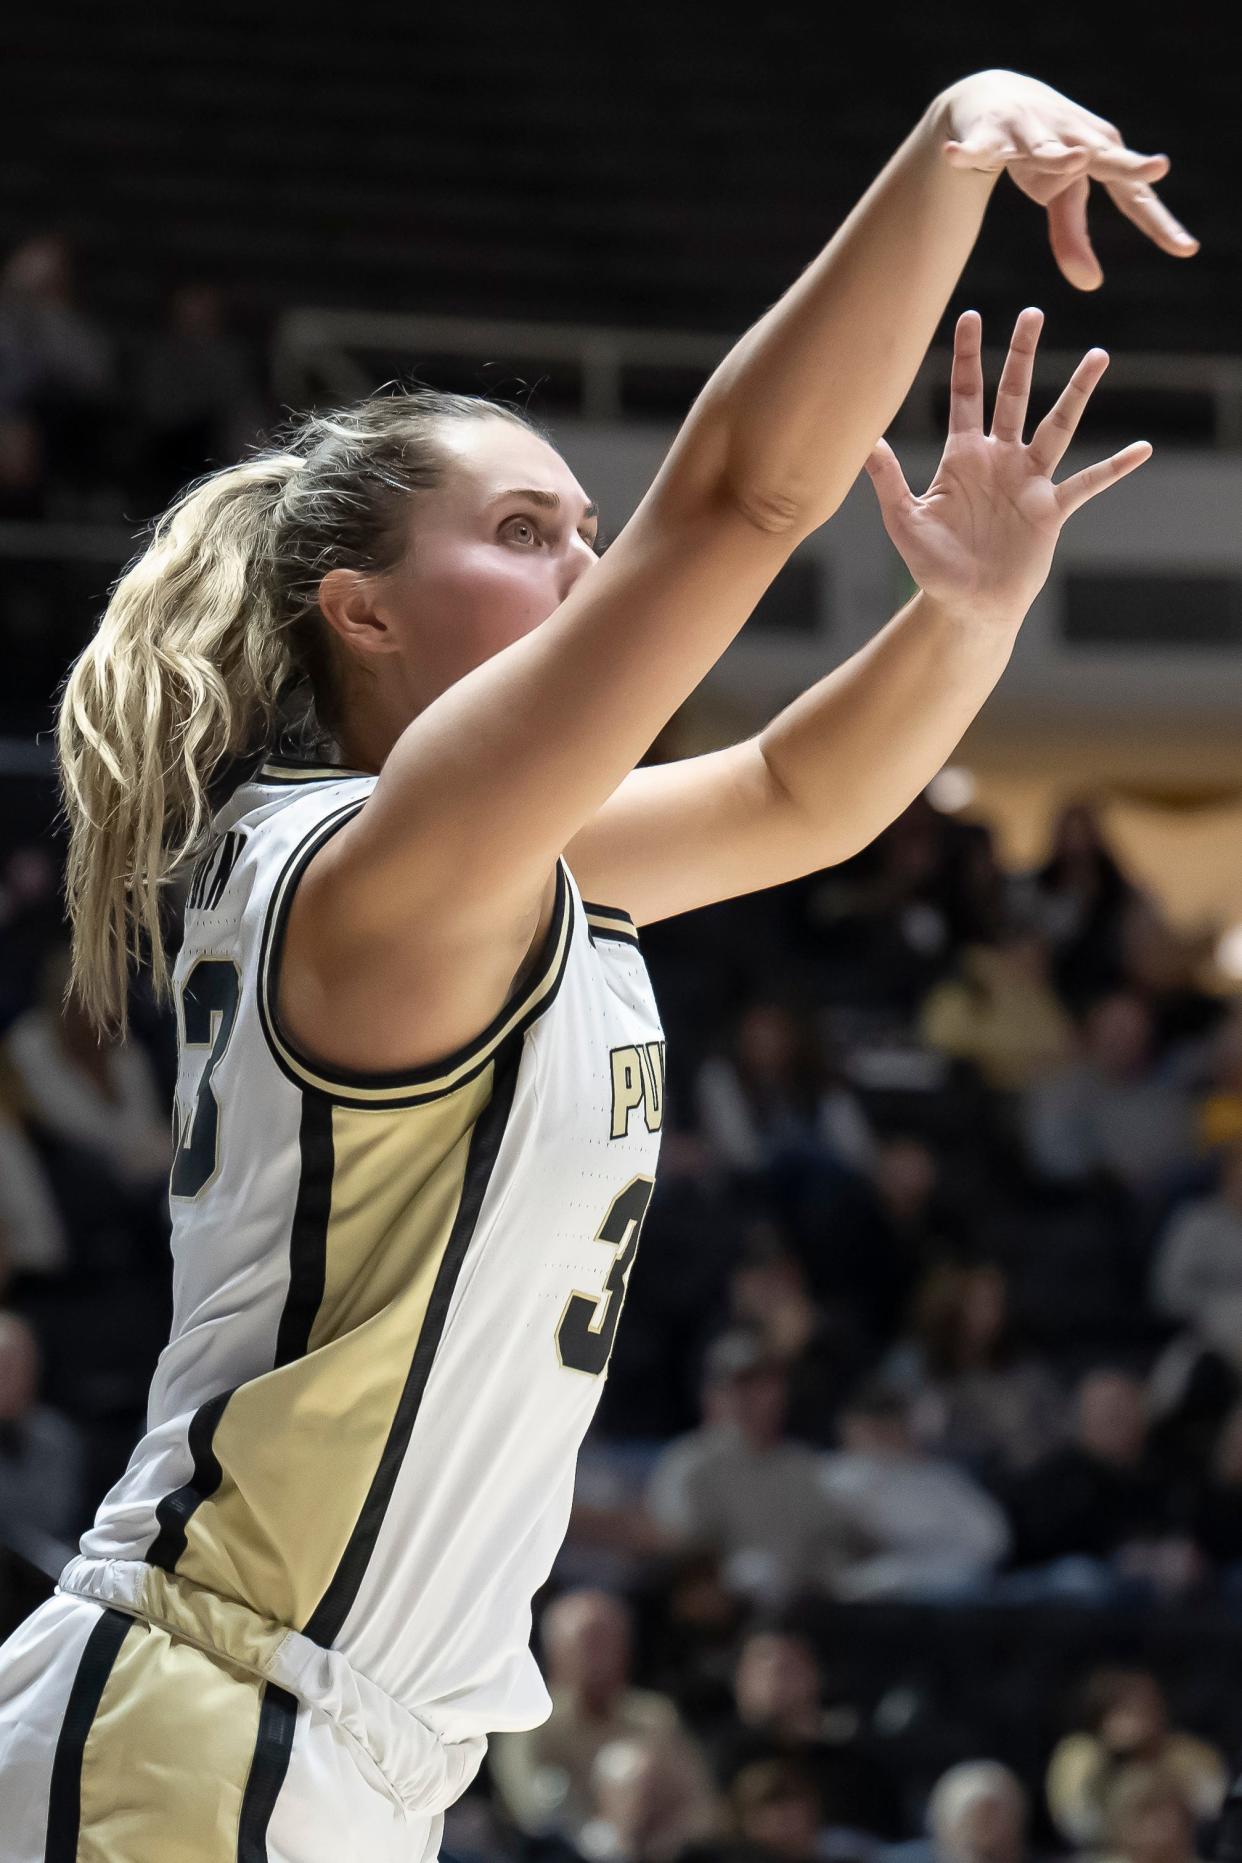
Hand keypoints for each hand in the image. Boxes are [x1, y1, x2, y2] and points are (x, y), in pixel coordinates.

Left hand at [864, 308, 1150, 629]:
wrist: (966, 606)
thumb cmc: (933, 565)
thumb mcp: (903, 520)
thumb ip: (886, 479)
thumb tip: (862, 441)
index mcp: (962, 456)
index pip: (966, 394)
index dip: (968, 357)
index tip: (971, 316)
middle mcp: (999, 459)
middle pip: (1013, 395)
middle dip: (1021, 355)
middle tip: (1032, 312)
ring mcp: (1028, 482)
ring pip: (1057, 425)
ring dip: (1077, 392)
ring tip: (1098, 355)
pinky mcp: (1050, 510)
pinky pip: (1088, 483)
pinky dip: (1114, 467)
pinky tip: (1141, 449)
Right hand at [943, 70, 1197, 289]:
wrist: (992, 94)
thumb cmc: (1039, 149)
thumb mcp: (1058, 194)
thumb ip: (1074, 237)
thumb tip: (1093, 284)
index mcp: (1098, 156)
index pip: (1133, 196)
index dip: (1158, 223)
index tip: (1185, 250)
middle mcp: (1072, 140)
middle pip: (1103, 158)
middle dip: (1127, 164)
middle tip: (1156, 168)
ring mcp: (1032, 133)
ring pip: (1046, 149)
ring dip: (1057, 157)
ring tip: (1074, 161)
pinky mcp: (991, 132)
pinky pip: (979, 148)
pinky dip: (968, 152)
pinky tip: (954, 155)